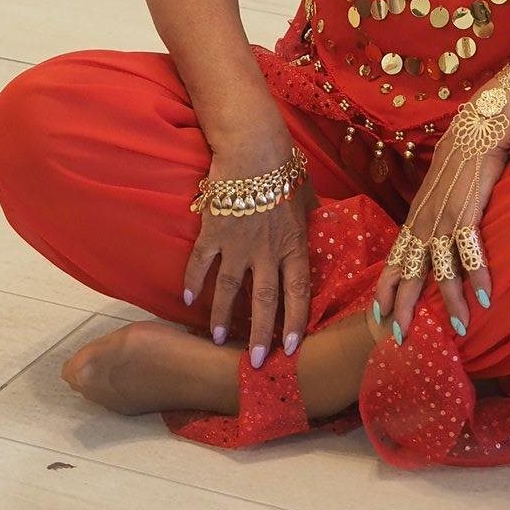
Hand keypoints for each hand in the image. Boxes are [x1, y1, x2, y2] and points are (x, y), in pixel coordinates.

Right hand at [182, 130, 313, 368]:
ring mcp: (238, 243)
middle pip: (265, 300)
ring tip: (219, 340)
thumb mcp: (307, 197)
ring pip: (230, 289)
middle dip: (262, 334)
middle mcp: (267, 251)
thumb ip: (310, 217)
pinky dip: (194, 279)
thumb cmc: (285, 168)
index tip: (292, 348)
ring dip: (224, 317)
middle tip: (258, 363)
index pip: (298, 292)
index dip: (295, 322)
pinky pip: (202, 261)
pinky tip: (187, 299)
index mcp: (293, 244)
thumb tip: (322, 222)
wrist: (254, 146)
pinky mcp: (214, 231)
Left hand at [373, 95, 509, 341]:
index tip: (377, 317)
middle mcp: (425, 221)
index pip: (395, 259)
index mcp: (417, 217)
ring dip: (451, 301)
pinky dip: (478, 274)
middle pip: (410, 272)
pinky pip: (471, 250)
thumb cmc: (462, 159)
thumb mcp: (440, 191)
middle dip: (404, 306)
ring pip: (442, 269)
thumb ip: (435, 215)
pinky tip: (485, 297)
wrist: (479, 127)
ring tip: (458, 328)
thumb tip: (434, 238)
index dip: (385, 288)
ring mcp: (445, 217)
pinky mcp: (468, 211)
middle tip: (399, 339)